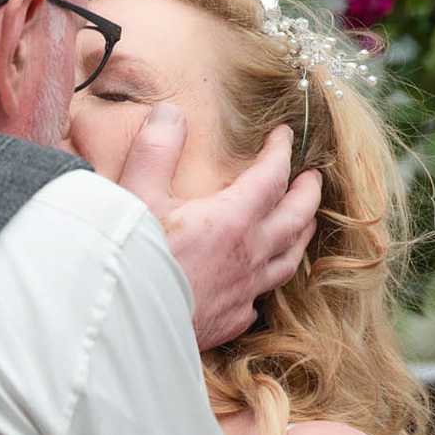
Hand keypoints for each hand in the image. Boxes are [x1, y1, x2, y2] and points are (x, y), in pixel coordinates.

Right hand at [115, 104, 320, 349]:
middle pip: (295, 217)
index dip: (281, 151)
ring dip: (299, 236)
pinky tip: (256, 285)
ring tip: (303, 224)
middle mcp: (248, 254)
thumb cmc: (130, 258)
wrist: (122, 321)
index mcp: (231, 218)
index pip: (272, 176)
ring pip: (288, 260)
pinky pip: (259, 300)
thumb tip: (172, 113)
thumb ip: (157, 149)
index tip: (284, 135)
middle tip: (312, 177)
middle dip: (307, 192)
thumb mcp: (136, 193)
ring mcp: (243, 291)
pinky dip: (263, 284)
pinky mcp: (230, 320)